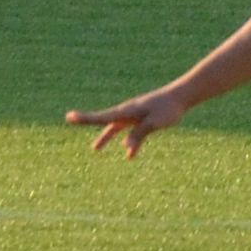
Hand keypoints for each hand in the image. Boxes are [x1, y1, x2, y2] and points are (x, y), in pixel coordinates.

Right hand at [64, 90, 185, 158]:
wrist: (181, 97)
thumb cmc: (168, 108)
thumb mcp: (154, 123)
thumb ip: (139, 134)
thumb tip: (126, 148)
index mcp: (127, 111)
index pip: (101, 117)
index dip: (85, 118)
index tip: (69, 117)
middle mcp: (127, 112)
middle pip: (104, 120)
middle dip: (88, 122)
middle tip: (70, 120)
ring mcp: (134, 115)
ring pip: (115, 127)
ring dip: (105, 137)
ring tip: (95, 149)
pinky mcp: (143, 119)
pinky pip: (131, 132)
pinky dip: (128, 141)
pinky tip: (129, 153)